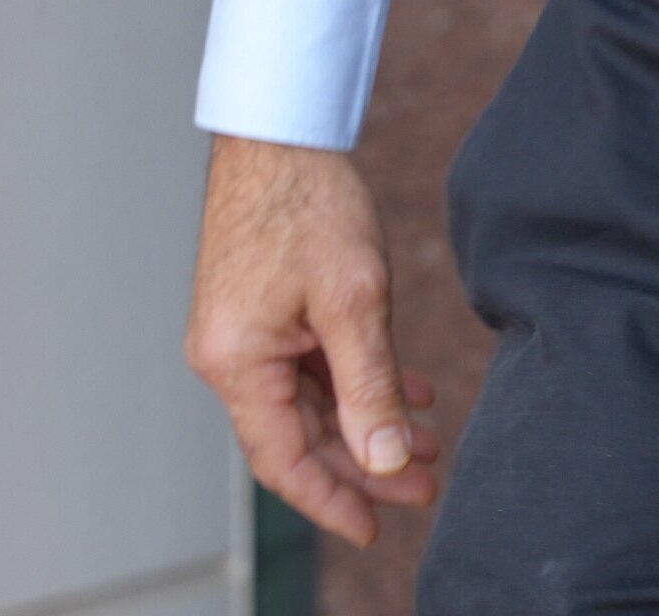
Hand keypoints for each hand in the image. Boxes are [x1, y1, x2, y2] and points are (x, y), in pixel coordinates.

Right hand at [187, 135, 441, 545]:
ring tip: (428, 440)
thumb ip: (370, 385)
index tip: (378, 526)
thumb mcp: (354, 300)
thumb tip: (387, 457)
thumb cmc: (309, 203)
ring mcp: (244, 333)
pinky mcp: (263, 311)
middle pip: (300, 434)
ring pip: (310, 400)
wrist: (282, 132)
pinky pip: (308, 365)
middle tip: (426, 483)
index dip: (333, 499)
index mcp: (237, 362)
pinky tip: (407, 387)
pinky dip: (355, 380)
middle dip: (365, 461)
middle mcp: (230, 356)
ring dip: (367, 420)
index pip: (284, 458)